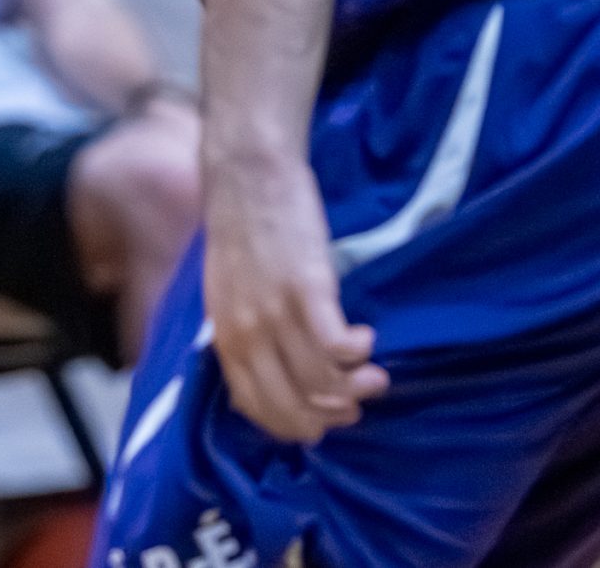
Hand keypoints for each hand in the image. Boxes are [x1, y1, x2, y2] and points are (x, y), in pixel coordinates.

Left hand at [203, 155, 386, 442]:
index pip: (258, 408)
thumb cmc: (242, 231)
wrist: (248, 174)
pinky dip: (357, 351)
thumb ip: (243, 333)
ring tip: (373, 373)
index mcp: (225, 339)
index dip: (297, 425)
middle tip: (358, 401)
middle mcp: (247, 334)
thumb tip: (271, 373)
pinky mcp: (307, 287)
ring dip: (356, 386)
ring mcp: (275, 312)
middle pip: (294, 406)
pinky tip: (365, 337)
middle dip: (332, 415)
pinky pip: (337, 346)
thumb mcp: (227, 293)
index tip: (324, 419)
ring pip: (322, 382)